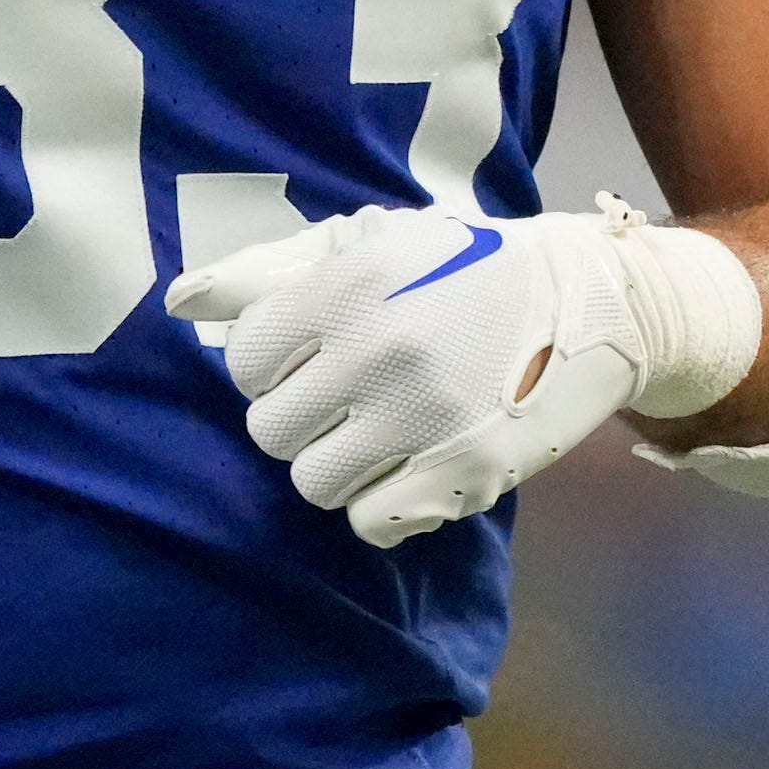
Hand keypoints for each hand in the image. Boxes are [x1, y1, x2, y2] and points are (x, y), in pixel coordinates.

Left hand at [166, 202, 733, 547]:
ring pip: (313, 483)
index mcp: (345, 290)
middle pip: (271, 430)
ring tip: (374, 434)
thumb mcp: (362, 245)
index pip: (246, 363)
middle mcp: (376, 353)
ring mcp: (422, 417)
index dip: (271, 366)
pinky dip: (379, 504)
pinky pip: (370, 522)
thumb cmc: (457, 267)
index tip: (309, 358)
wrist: (589, 299)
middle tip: (342, 400)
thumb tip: (179, 302)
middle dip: (297, 419)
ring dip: (334, 465)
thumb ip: (265, 273)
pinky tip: (406, 466)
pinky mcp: (465, 471)